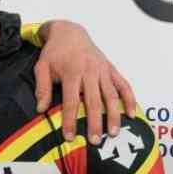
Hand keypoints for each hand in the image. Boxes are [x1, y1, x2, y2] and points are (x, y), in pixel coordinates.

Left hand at [33, 20, 136, 143]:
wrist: (69, 32)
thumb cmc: (54, 52)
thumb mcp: (42, 67)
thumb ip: (42, 88)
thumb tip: (41, 109)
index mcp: (71, 72)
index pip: (71, 101)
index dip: (70, 120)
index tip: (69, 137)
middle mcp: (90, 71)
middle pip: (94, 101)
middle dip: (94, 123)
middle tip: (95, 141)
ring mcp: (103, 70)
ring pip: (111, 95)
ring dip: (113, 115)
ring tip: (113, 133)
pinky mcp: (111, 68)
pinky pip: (123, 85)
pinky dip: (129, 99)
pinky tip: (131, 114)